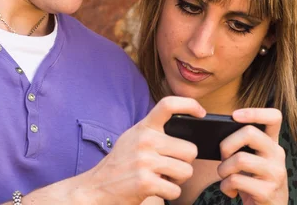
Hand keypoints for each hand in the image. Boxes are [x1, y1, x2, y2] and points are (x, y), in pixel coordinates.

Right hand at [80, 96, 205, 204]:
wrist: (95, 187)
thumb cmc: (120, 164)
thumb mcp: (133, 138)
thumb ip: (154, 132)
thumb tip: (188, 125)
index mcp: (144, 127)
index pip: (168, 104)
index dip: (190, 104)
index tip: (201, 113)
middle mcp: (145, 140)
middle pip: (190, 150)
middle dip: (184, 162)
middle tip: (169, 167)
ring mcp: (145, 161)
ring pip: (187, 171)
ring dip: (178, 179)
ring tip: (161, 177)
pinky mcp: (145, 182)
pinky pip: (176, 190)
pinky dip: (169, 193)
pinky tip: (155, 188)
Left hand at [217, 108, 287, 204]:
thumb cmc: (253, 184)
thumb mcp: (252, 162)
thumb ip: (243, 147)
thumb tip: (217, 133)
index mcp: (273, 144)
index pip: (274, 117)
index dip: (254, 112)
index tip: (234, 115)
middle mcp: (278, 155)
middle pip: (250, 133)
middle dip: (227, 144)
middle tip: (223, 157)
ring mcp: (275, 173)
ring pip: (240, 158)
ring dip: (223, 169)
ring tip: (225, 177)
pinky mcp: (267, 191)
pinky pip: (236, 180)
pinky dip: (225, 186)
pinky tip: (230, 191)